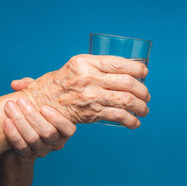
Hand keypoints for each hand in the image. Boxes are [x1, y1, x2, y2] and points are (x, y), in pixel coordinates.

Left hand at [3, 78, 75, 157]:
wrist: (20, 135)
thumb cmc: (33, 112)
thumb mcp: (36, 99)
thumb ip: (30, 87)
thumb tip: (17, 84)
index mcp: (64, 129)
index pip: (69, 129)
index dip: (58, 120)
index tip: (44, 107)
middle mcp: (56, 142)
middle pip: (48, 133)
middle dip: (33, 115)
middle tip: (20, 100)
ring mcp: (42, 150)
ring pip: (33, 139)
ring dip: (20, 122)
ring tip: (9, 107)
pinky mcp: (27, 156)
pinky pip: (20, 147)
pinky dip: (13, 134)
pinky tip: (6, 121)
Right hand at [22, 54, 150, 128]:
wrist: (40, 103)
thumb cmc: (60, 84)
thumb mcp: (75, 66)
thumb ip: (97, 66)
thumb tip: (126, 69)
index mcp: (86, 62)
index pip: (118, 63)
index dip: (137, 68)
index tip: (144, 73)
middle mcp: (89, 77)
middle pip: (127, 82)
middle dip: (142, 91)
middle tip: (146, 96)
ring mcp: (91, 95)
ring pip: (126, 100)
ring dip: (141, 106)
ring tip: (145, 110)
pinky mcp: (91, 113)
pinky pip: (117, 116)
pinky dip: (130, 120)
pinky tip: (135, 123)